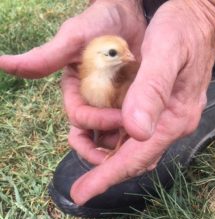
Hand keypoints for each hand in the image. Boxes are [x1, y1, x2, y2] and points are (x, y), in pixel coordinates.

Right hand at [0, 0, 145, 164]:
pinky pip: (134, 129)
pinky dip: (139, 140)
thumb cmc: (102, 21)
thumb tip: (3, 63)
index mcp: (77, 93)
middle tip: (122, 160)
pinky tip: (153, 146)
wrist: (134, 13)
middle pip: (94, 137)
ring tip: (142, 158)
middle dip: (104, 151)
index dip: (95, 122)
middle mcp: (94, 104)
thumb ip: (47, 56)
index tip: (118, 118)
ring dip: (124, 150)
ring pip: (114, 137)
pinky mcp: (133, 106)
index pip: (80, 119)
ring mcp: (114, 107)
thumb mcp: (75, 38)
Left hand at [70, 0, 214, 204]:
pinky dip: (115, 143)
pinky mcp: (159, 111)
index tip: (81, 194)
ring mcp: (165, 120)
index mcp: (173, 118)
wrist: (199, 20)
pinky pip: (135, 137)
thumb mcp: (166, 53)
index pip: (135, 158)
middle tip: (80, 185)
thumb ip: (152, 91)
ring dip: (107, 159)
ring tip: (82, 153)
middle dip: (105, 174)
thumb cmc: (183, 31)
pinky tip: (99, 137)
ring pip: (133, 151)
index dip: (107, 177)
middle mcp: (170, 125)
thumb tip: (136, 131)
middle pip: (134, 160)